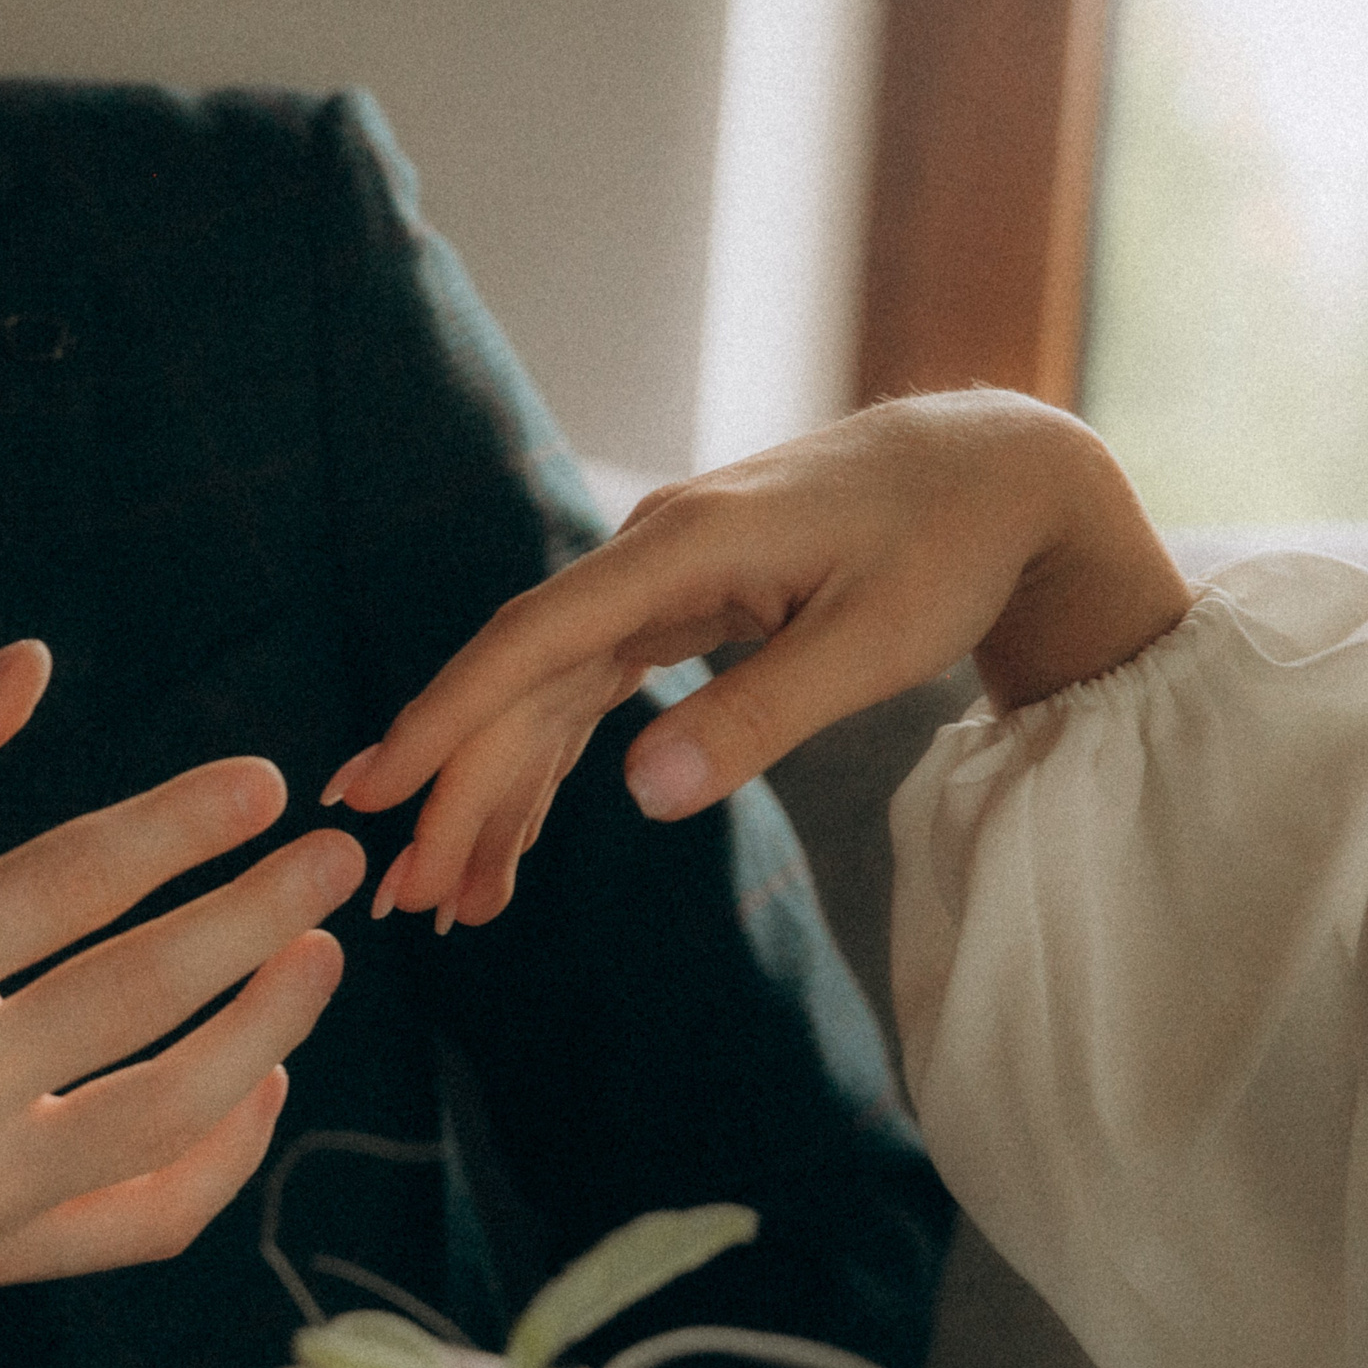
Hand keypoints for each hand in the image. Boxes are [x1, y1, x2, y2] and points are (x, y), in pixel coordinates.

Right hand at [0, 640, 365, 1367]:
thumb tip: (35, 661)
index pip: (65, 886)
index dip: (180, 827)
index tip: (264, 786)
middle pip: (136, 997)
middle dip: (257, 917)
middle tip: (336, 860)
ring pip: (166, 1114)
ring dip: (269, 1029)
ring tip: (322, 956)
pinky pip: (148, 1218)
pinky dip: (228, 1151)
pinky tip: (264, 1075)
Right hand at [322, 391, 1190, 929]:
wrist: (990, 468)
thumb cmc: (945, 547)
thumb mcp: (871, 645)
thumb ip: (757, 717)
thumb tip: (641, 795)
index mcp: (679, 551)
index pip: (530, 643)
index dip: (445, 719)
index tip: (377, 792)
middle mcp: (646, 555)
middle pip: (521, 683)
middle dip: (457, 790)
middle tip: (405, 898)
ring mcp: (655, 580)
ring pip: (545, 694)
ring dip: (495, 790)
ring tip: (451, 896)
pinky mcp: (675, 605)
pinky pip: (585, 690)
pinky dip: (548, 761)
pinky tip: (514, 830)